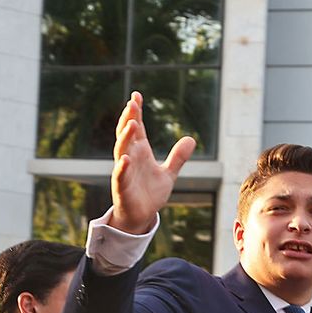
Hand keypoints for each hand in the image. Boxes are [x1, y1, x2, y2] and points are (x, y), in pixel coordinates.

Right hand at [109, 91, 194, 234]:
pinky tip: (126, 159)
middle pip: (126, 134)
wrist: (141, 216)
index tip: (136, 96)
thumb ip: (178, 157)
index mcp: (140, 151)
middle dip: (128, 118)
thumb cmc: (150, 193)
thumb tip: (191, 139)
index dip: (135, 112)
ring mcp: (124, 171)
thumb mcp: (169, 174)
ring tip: (132, 123)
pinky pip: (120, 175)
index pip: (136, 128)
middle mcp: (130, 158)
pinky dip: (122, 167)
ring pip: (121, 151)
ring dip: (125, 137)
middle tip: (132, 103)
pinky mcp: (122, 187)